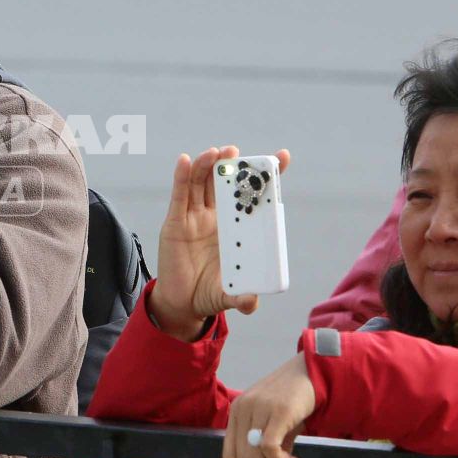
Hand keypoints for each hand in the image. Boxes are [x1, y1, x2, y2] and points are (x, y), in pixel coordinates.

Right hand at [148, 146, 292, 340]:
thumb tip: (251, 303)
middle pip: (224, 183)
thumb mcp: (228, 296)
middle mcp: (217, 218)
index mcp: (237, 229)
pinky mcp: (176, 223)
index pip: (253, 196)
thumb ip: (240, 298)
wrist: (182, 304)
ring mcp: (195, 218)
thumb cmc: (209, 294)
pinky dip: (181, 176)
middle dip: (232, 165)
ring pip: (201, 183)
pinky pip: (179, 195)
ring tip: (217, 153)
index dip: (266, 176)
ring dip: (208, 165)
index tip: (282, 157)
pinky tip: (184, 161)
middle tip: (238, 153)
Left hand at [222, 354, 315, 457]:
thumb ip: (268, 450)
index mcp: (236, 413)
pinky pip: (268, 448)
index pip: (229, 455)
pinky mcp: (277, 411)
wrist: (313, 371)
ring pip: (254, 457)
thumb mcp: (275, 425)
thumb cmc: (294, 399)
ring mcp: (258, 409)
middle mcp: (242, 410)